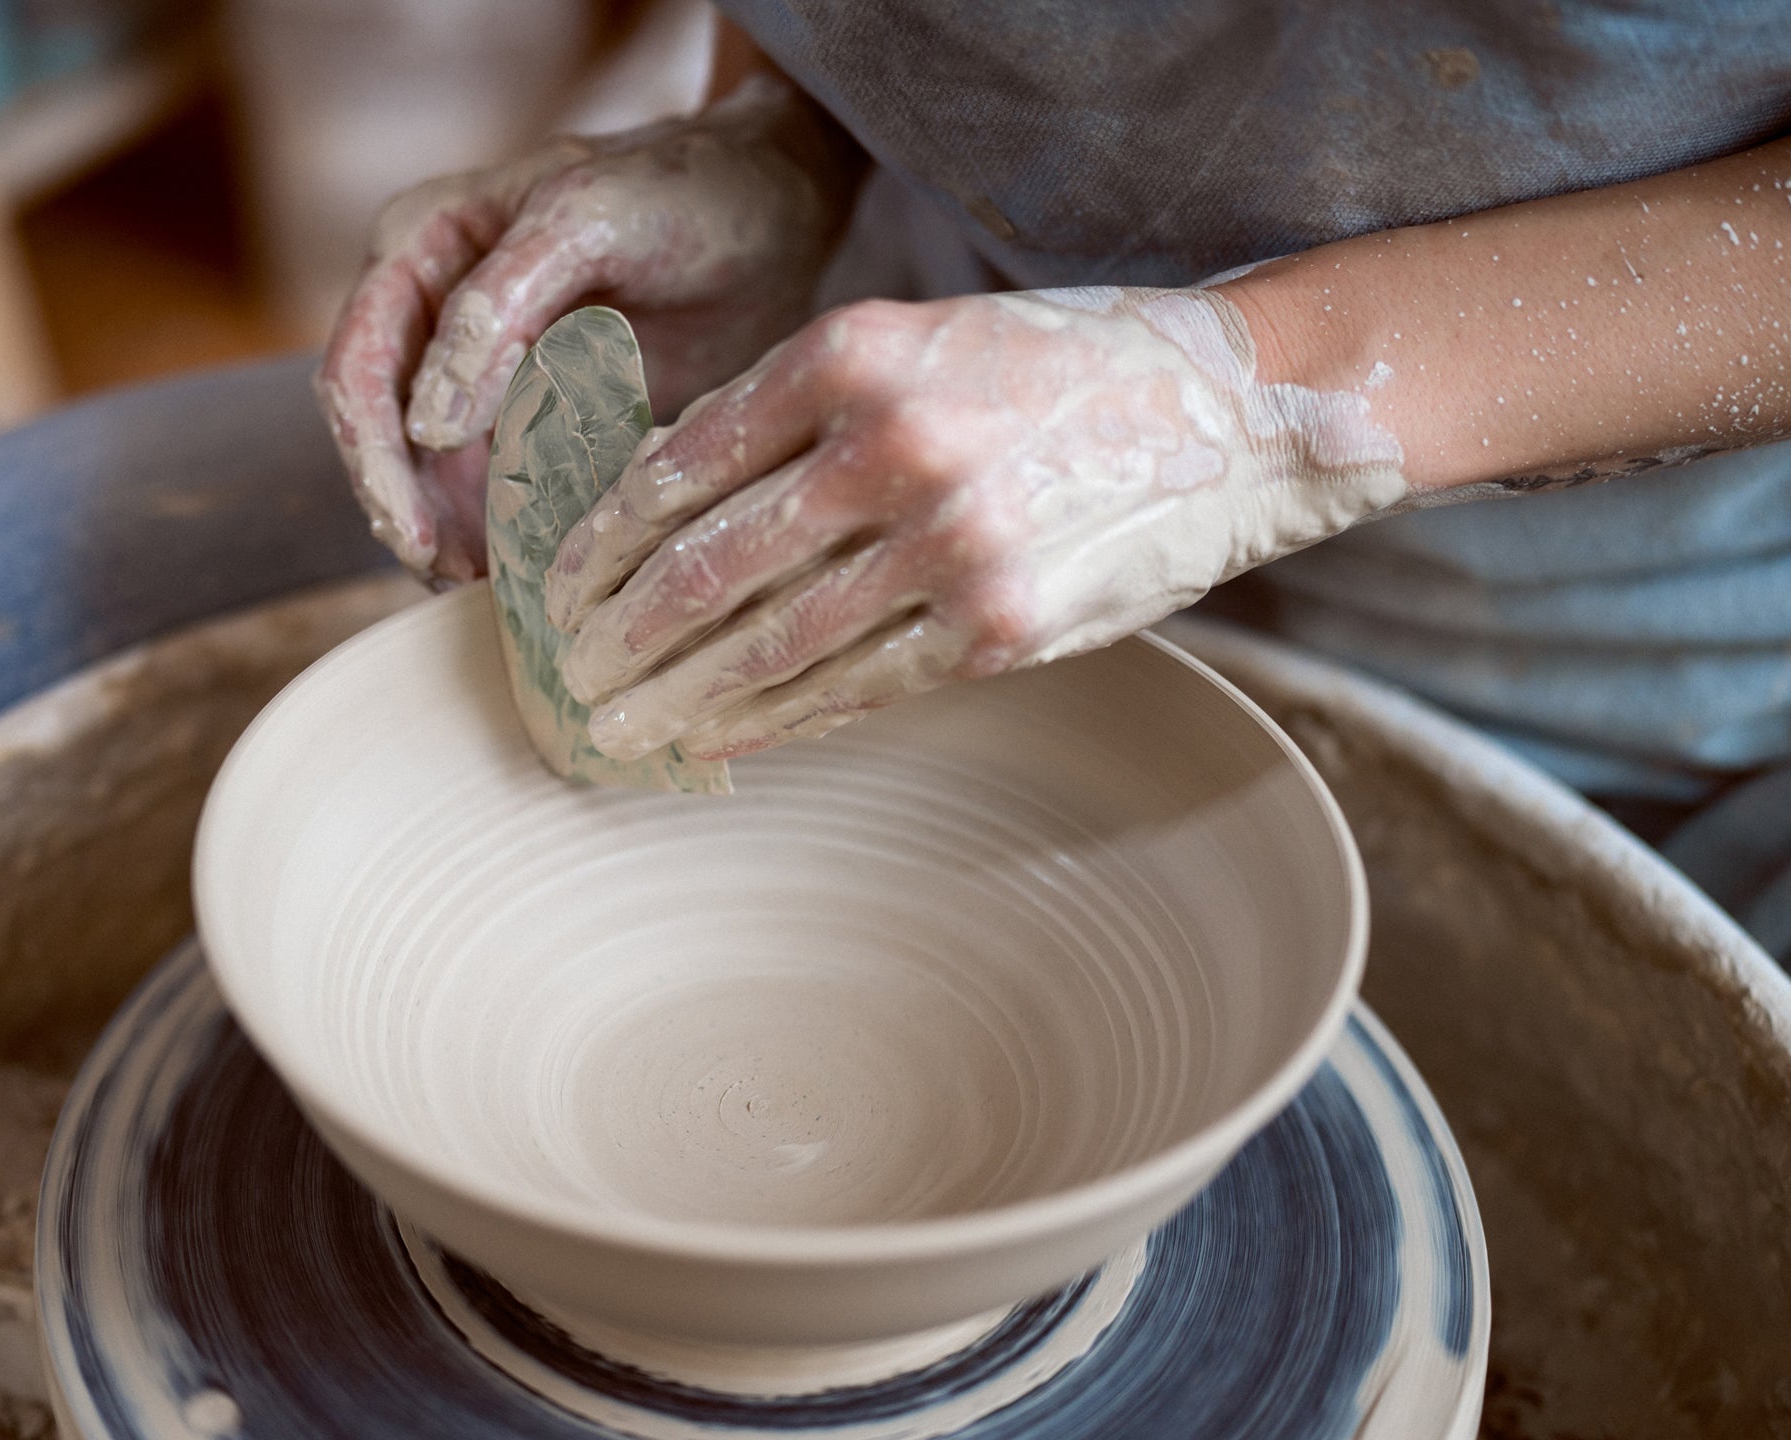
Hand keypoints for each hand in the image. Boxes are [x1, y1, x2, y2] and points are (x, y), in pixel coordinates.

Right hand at [312, 73, 857, 585]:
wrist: (772, 209)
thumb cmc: (682, 191)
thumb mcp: (586, 222)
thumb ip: (496, 307)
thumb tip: (425, 424)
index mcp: (419, 246)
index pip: (358, 370)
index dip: (376, 463)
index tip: (415, 538)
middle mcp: (431, 310)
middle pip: (382, 434)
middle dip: (410, 512)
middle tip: (451, 578)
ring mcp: (480, 370)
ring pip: (433, 474)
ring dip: (453, 535)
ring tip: (493, 590)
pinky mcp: (534, 415)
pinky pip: (498, 488)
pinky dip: (507, 533)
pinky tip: (532, 575)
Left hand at [543, 288, 1412, 758]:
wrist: (1234, 409)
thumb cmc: (1056, 373)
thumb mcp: (919, 346)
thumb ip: (802, 415)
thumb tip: (664, 503)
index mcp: (850, 355)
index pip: (678, 466)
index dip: (598, 544)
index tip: (555, 593)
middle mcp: (890, 444)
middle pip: (702, 567)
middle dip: (614, 639)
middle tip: (563, 682)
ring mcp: (948, 542)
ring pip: (767, 644)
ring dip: (676, 700)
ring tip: (618, 734)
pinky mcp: (1000, 625)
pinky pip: (854, 687)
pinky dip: (774, 723)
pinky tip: (722, 742)